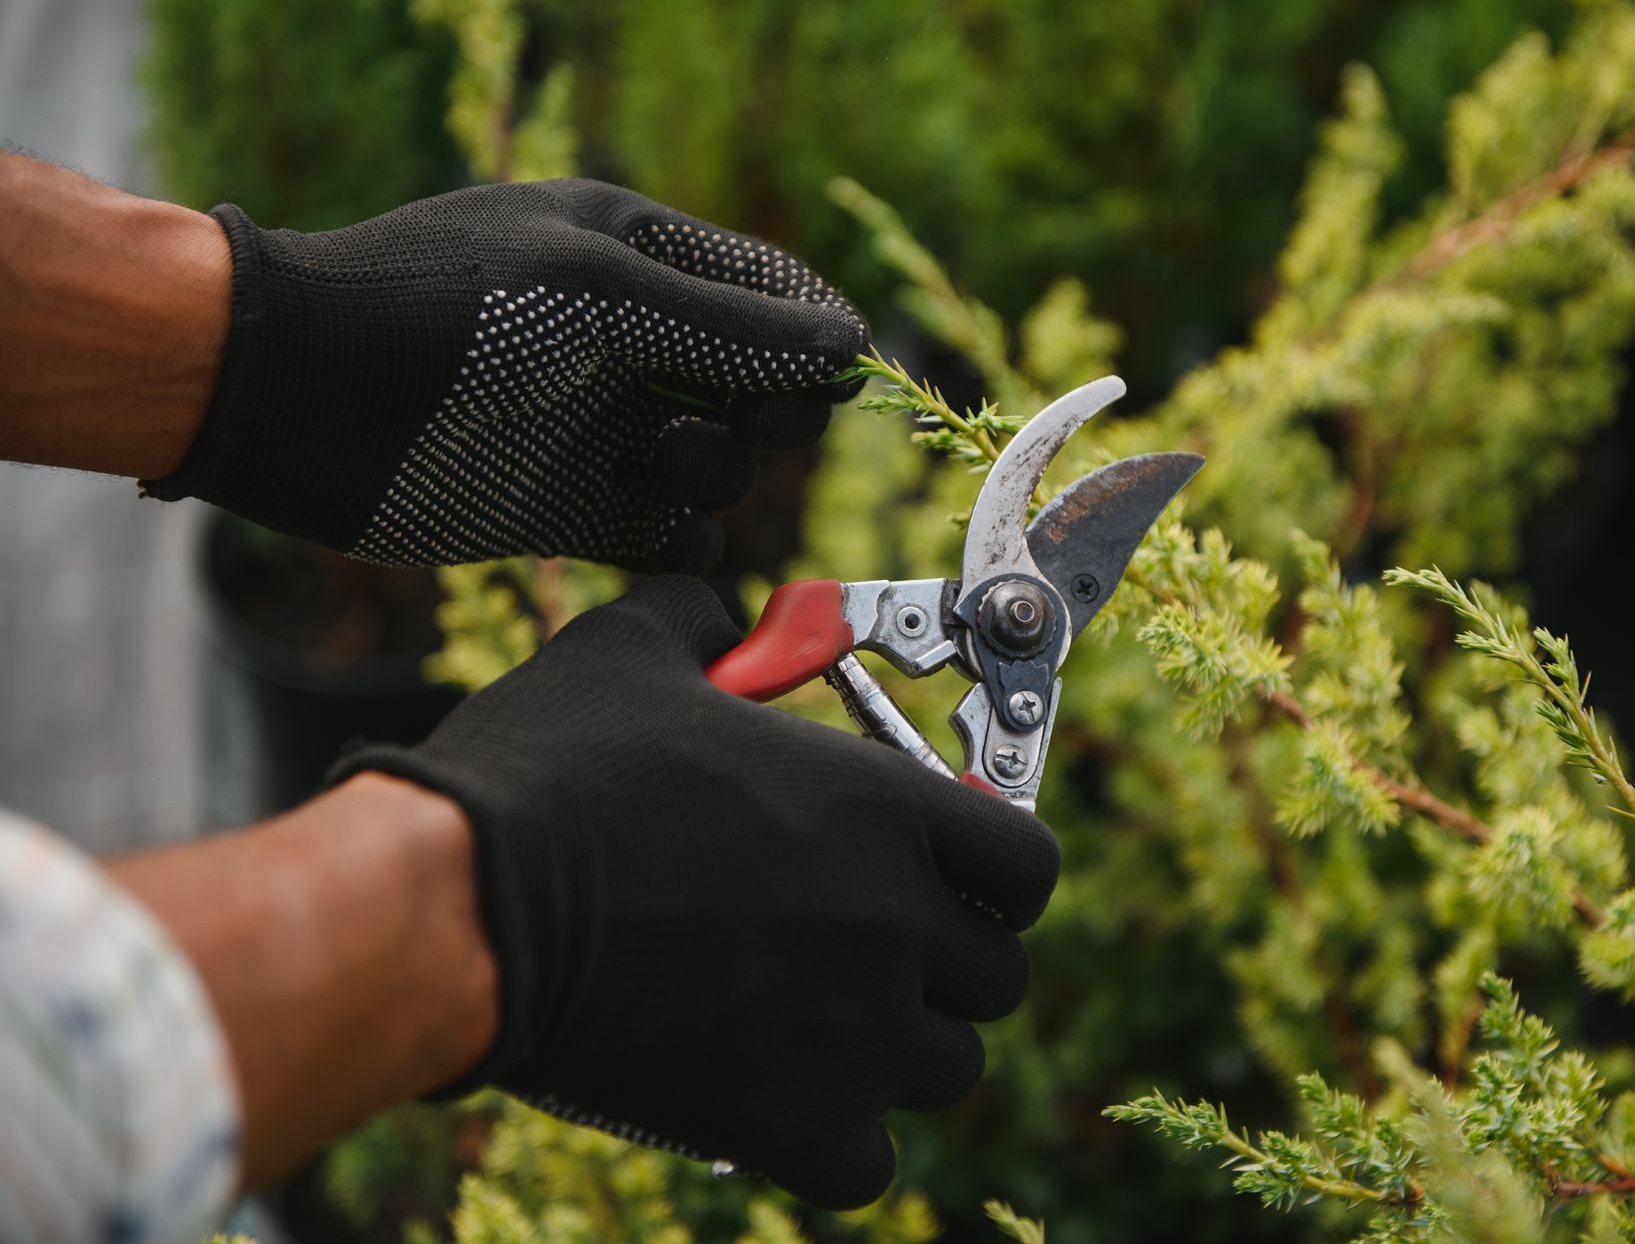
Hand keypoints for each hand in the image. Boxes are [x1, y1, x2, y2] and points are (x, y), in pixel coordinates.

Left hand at [143, 180, 868, 571]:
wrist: (295, 402)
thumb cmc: (440, 313)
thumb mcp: (595, 292)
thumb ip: (727, 327)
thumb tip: (848, 344)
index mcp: (635, 258)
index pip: (770, 296)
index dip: (814, 340)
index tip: (830, 384)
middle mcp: (629, 343)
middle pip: (762, 389)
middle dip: (771, 411)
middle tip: (744, 422)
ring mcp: (601, 430)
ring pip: (723, 468)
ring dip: (713, 472)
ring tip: (651, 462)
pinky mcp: (572, 511)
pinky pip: (671, 540)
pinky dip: (681, 542)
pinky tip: (647, 523)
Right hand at [330, 577, 1059, 1207]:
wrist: (462, 907)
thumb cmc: (547, 773)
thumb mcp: (630, 652)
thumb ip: (703, 620)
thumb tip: (717, 614)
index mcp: (881, 807)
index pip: (1029, 866)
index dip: (997, 874)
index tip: (952, 878)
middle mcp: (893, 918)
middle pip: (998, 978)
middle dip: (949, 966)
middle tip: (875, 949)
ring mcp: (854, 1031)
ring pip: (947, 1070)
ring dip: (899, 1052)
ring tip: (826, 1023)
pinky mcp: (794, 1124)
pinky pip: (869, 1163)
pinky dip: (835, 1142)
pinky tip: (780, 1099)